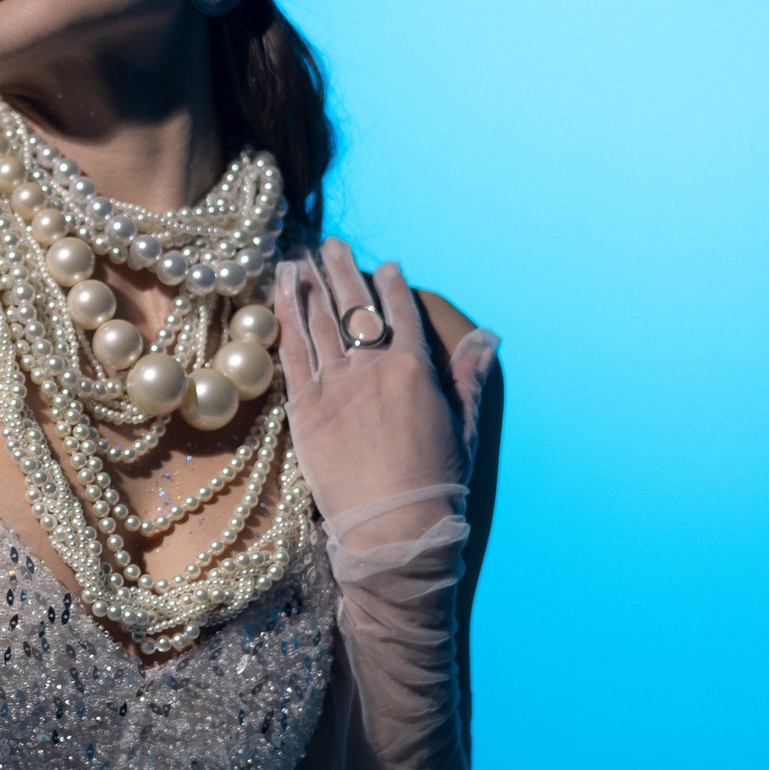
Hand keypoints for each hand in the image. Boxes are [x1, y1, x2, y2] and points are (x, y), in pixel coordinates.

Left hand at [276, 243, 485, 543]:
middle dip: (343, 270)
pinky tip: (280, 292)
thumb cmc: (436, 482)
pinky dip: (284, 316)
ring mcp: (335, 384)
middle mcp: (373, 366)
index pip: (400, 312)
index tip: (385, 263)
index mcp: (414, 367)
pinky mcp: (304, 407)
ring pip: (319, 320)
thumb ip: (469, 375)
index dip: (391, 285)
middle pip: (354, 306)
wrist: (395, 525)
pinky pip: (291, 350)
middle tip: (331, 244)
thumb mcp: (464, 424)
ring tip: (300, 257)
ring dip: (309, 283)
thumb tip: (488, 337)